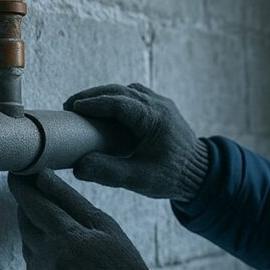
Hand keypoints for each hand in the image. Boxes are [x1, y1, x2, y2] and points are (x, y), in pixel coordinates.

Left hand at [8, 169, 166, 269]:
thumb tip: (43, 176)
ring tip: (55, 223)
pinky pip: (35, 269)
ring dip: (36, 231)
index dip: (23, 187)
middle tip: (34, 191)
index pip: (34, 204)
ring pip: (29, 247)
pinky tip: (62, 254)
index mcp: (65, 239)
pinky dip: (42, 256)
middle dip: (28, 206)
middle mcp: (46, 261)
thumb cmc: (125, 264)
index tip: (16, 173)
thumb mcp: (105, 226)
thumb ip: (71, 201)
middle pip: (25, 224)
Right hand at [64, 83, 208, 200]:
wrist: (200, 174)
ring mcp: (160, 104)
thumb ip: (109, 173)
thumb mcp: (139, 179)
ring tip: (80, 106)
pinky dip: (115, 100)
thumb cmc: (172, 176)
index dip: (94, 103)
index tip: (72, 108)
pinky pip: (134, 96)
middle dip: (92, 96)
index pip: (120, 103)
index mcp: (156, 118)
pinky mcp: (159, 109)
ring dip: (103, 95)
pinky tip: (102, 111)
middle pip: (120, 90)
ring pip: (127, 90)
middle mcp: (159, 105)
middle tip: (69, 105)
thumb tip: (78, 166)